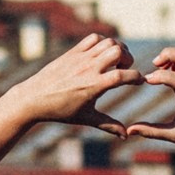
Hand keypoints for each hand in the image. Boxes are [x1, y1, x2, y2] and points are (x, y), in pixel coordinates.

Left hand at [9, 32, 142, 132]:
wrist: (33, 98)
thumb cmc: (60, 110)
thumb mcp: (86, 118)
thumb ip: (108, 124)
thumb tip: (126, 136)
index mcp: (94, 85)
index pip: (124, 75)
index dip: (137, 77)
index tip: (140, 81)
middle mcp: (88, 68)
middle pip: (118, 51)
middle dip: (128, 58)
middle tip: (124, 68)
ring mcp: (80, 58)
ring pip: (107, 42)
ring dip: (117, 48)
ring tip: (114, 61)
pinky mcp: (72, 52)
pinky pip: (92, 39)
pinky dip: (102, 42)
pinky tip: (101, 54)